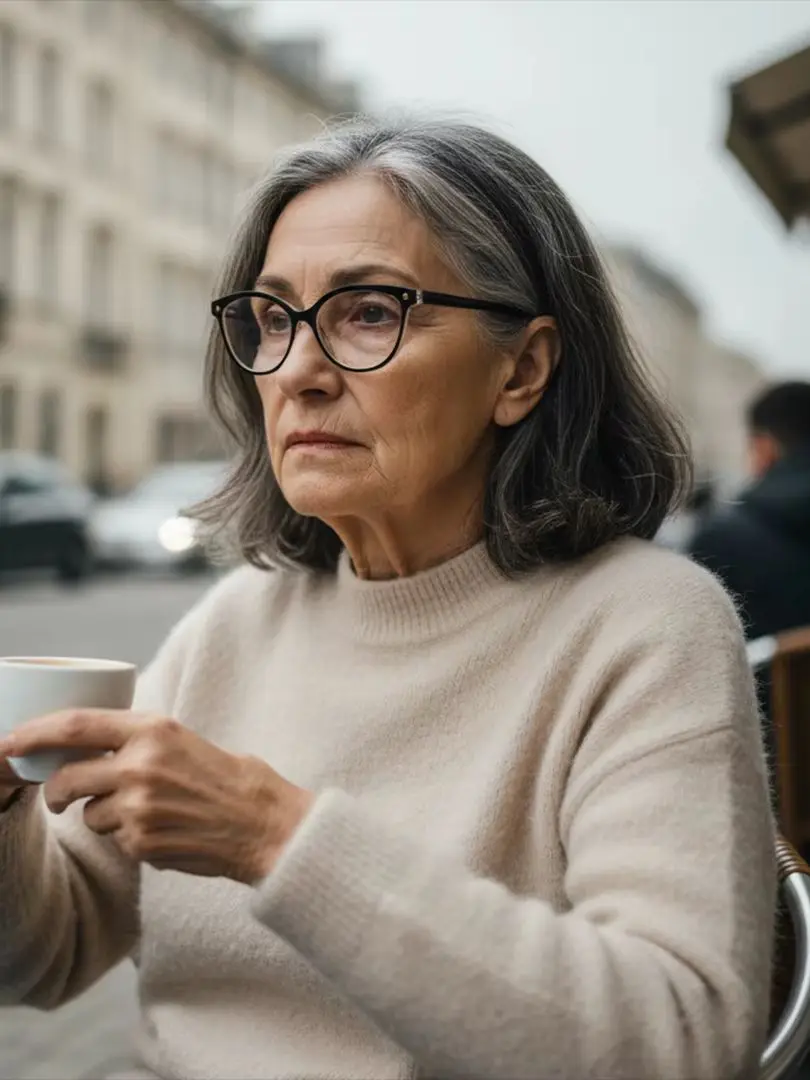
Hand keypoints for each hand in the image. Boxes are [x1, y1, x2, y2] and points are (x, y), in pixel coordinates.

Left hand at [0, 712, 314, 882]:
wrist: (264, 824)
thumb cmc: (230, 779)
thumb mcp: (184, 741)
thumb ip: (140, 741)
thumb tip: (91, 743)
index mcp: (154, 730)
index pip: (76, 725)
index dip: (35, 733)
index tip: (10, 740)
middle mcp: (141, 765)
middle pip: (67, 777)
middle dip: (54, 791)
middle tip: (57, 797)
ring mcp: (139, 806)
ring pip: (90, 814)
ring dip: (105, 818)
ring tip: (148, 813)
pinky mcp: (142, 842)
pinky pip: (117, 840)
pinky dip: (132, 839)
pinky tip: (166, 832)